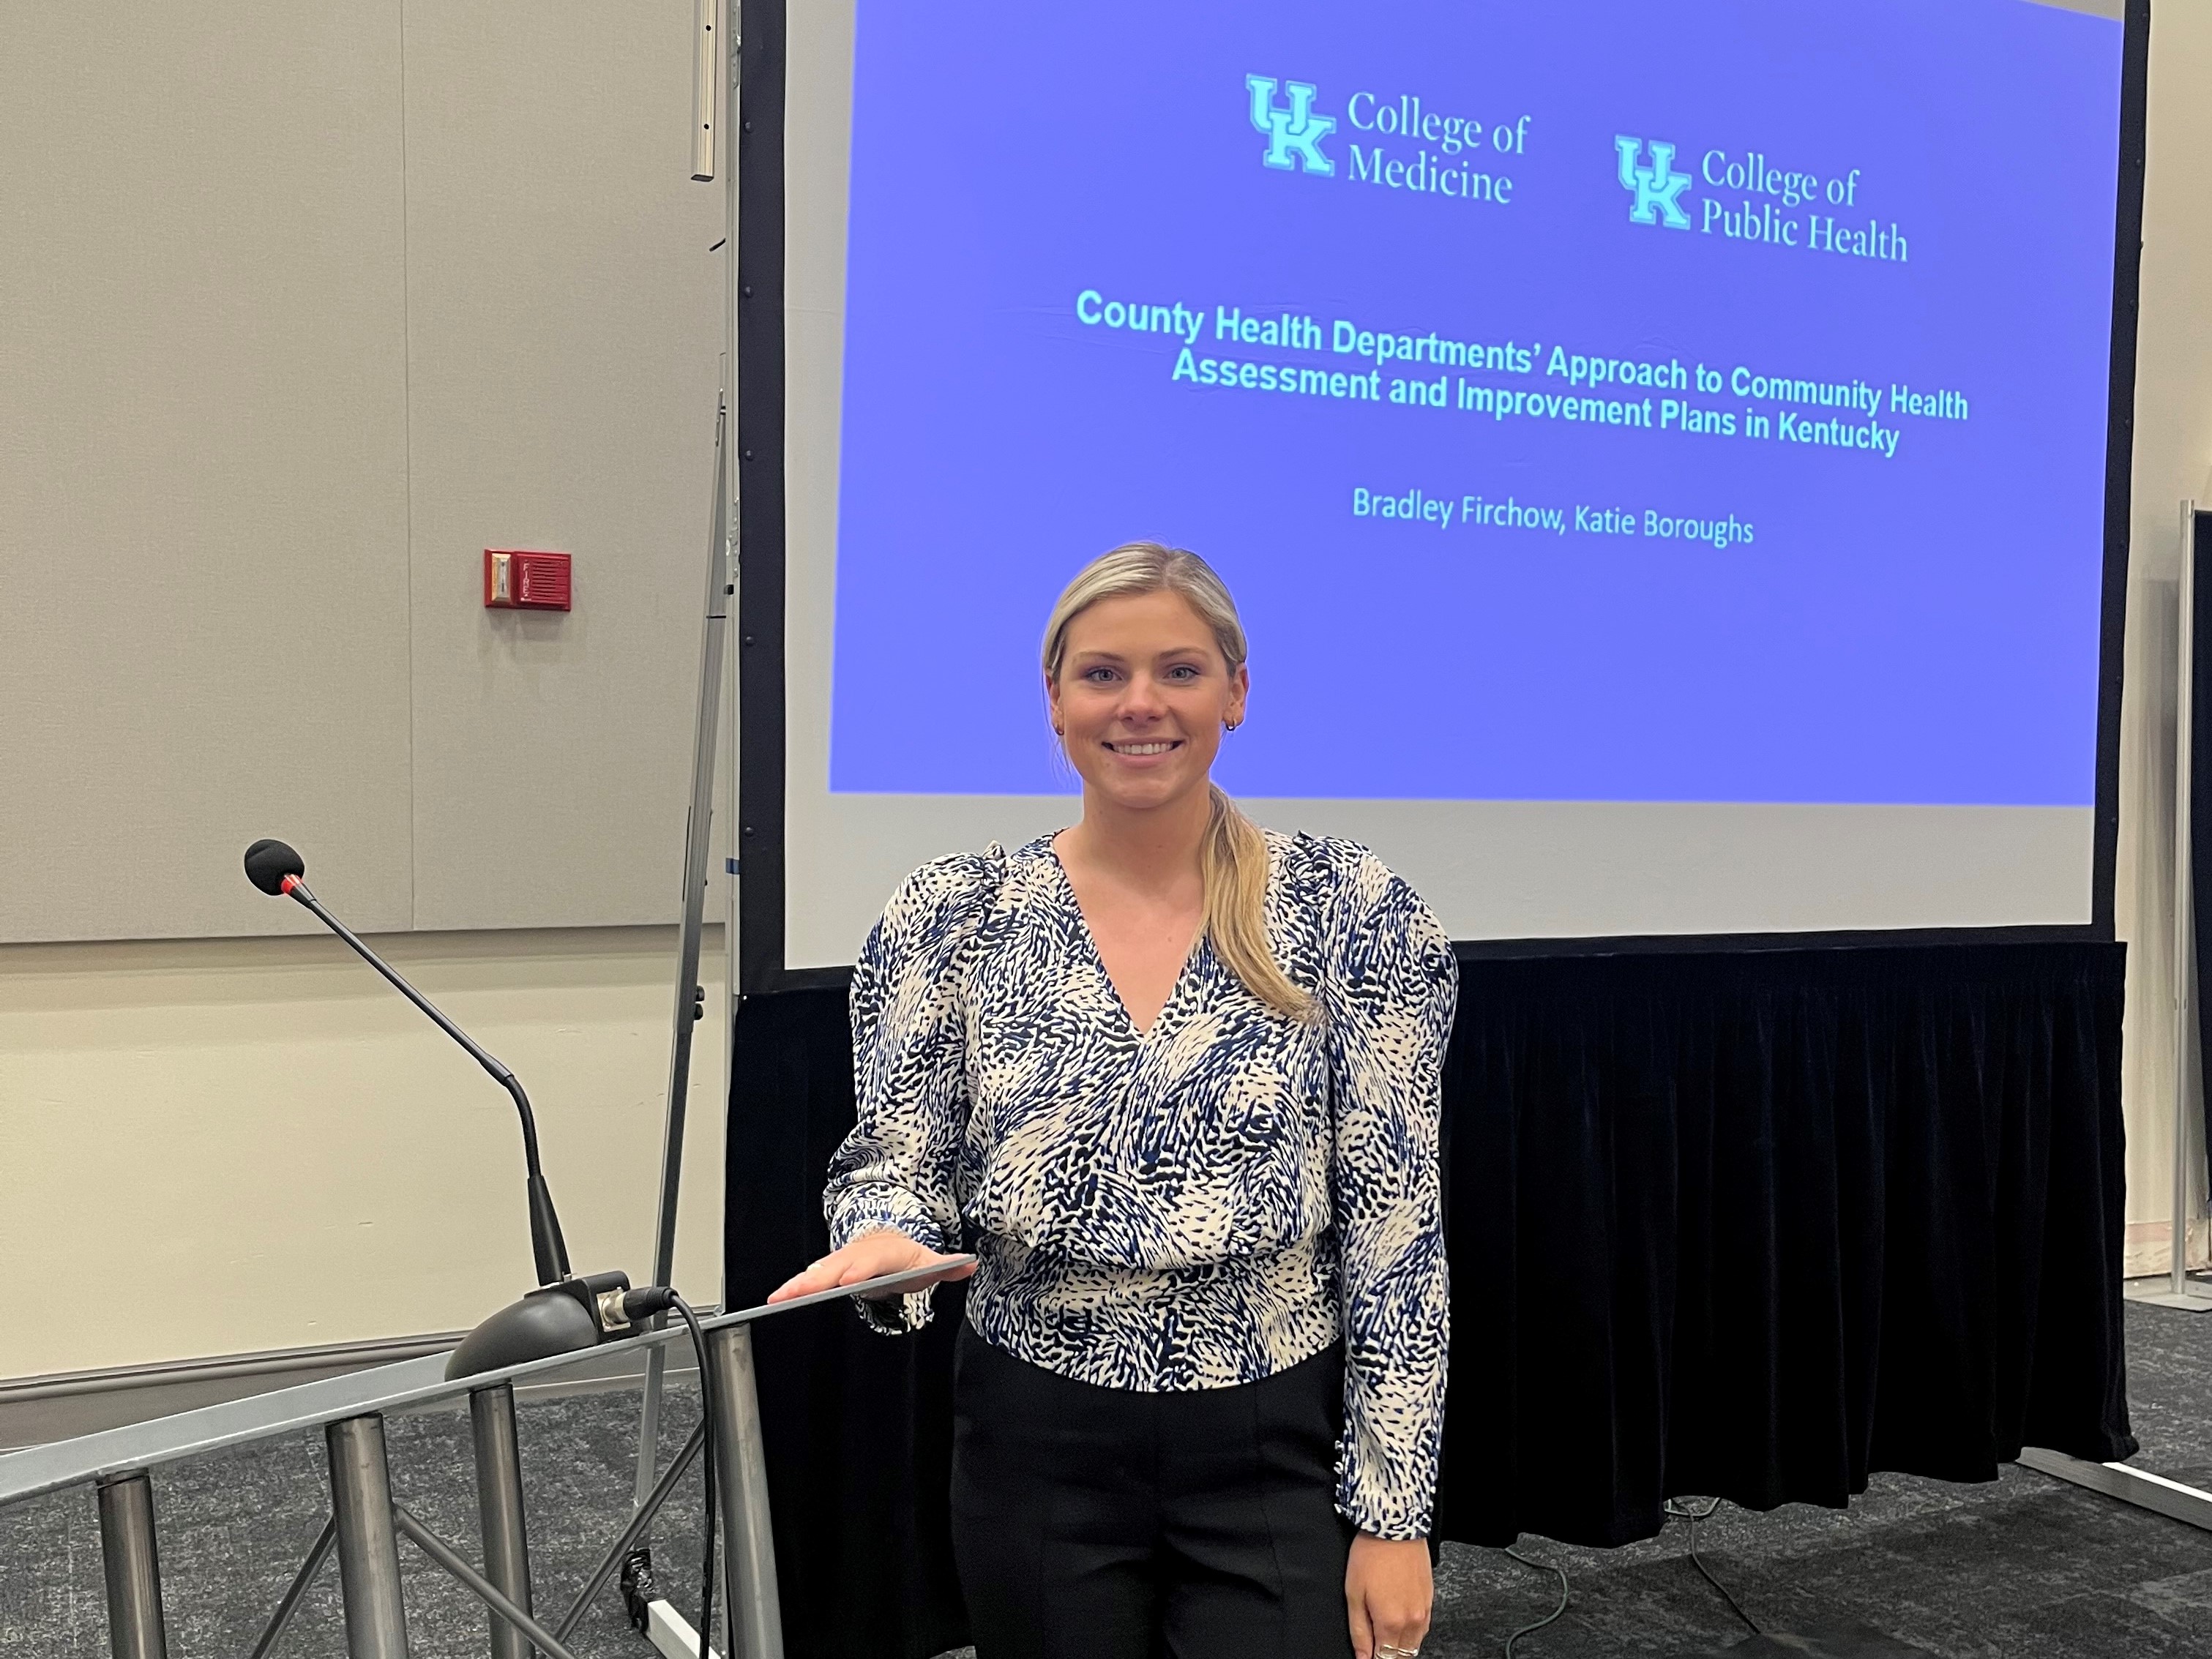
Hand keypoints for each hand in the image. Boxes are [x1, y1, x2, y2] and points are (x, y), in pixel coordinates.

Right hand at [765, 1228, 974, 1303]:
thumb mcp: (931, 1261)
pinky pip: (811, 1278)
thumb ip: (948, 1266)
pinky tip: (778, 1298)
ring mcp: (843, 1260)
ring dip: (798, 1284)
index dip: (861, 1270)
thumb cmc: (909, 1257)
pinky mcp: (831, 1270)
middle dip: (818, 1280)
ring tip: (777, 1299)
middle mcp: (860, 1253)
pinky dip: (794, 1287)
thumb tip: (970, 1263)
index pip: (872, 1261)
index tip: (848, 1282)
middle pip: (838, 1266)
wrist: (890, 1242)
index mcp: (886, 1252)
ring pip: (819, 1272)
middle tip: (800, 1293)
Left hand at [1346, 1532, 1431, 1658]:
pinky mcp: (1431, 1599)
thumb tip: (1362, 1656)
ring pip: (1414, 1644)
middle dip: (1387, 1655)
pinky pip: (1423, 1627)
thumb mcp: (1354, 1594)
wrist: (1395, 1527)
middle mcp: (1412, 1622)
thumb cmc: (1370, 1556)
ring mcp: (1424, 1611)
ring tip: (1384, 1634)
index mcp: (1391, 1623)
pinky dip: (1412, 1631)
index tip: (1366, 1655)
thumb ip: (1359, 1631)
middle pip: (1402, 1655)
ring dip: (1400, 1645)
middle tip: (1374, 1644)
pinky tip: (1400, 1621)